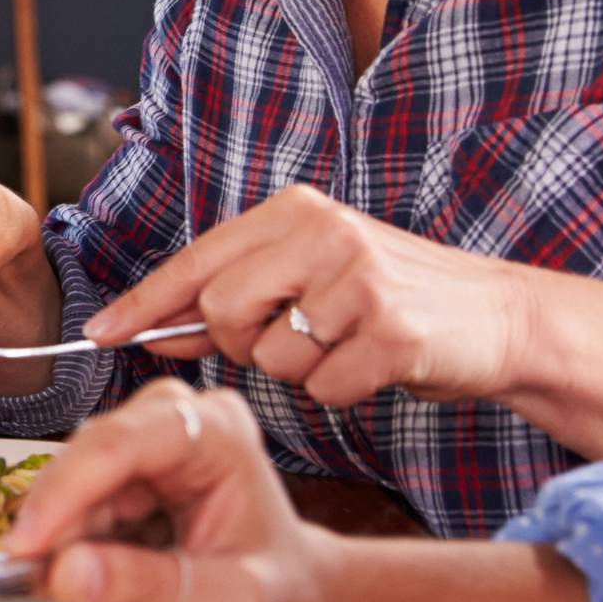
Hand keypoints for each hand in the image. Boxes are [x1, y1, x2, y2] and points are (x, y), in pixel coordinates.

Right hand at [5, 379, 333, 601]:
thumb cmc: (281, 599)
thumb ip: (152, 588)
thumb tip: (65, 574)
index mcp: (219, 433)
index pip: (123, 444)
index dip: (65, 492)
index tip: (23, 548)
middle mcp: (178, 419)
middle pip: (88, 457)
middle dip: (56, 522)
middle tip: (32, 585)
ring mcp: (149, 441)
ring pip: (73, 481)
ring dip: (58, 539)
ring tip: (65, 594)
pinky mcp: (126, 471)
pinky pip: (75, 503)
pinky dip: (66, 546)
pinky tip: (76, 583)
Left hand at [84, 186, 539, 409]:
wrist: (500, 317)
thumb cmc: (393, 300)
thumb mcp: (314, 272)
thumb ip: (237, 294)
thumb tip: (149, 329)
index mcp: (297, 210)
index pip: (199, 258)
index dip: (146, 301)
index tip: (102, 333)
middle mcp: (324, 233)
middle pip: (222, 310)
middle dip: (242, 343)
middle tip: (294, 339)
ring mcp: (359, 280)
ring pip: (272, 357)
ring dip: (302, 371)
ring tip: (348, 345)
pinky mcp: (391, 332)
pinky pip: (322, 387)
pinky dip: (341, 390)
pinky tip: (376, 365)